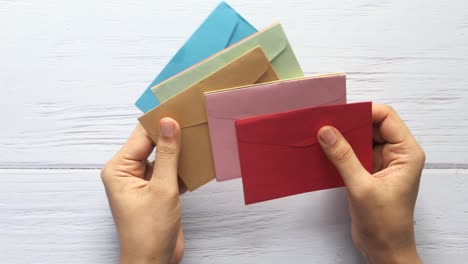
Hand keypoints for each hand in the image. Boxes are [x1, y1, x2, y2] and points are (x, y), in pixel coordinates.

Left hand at [101, 118, 184, 263]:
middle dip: (172, 135)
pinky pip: (169, 171)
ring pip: (163, 157)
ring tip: (199, 138)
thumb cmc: (148, 233)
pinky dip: (183, 168)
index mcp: (119, 169)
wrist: (153, 262)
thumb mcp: (162, 188)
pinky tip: (198, 161)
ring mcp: (143, 182)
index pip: (141, 136)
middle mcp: (128, 173)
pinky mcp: (156, 191)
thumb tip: (168, 124)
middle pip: (151, 144)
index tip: (179, 108)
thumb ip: (167, 154)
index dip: (160, 122)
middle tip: (193, 121)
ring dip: (180, 152)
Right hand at [317, 103, 424, 263]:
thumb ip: (343, 157)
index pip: (386, 118)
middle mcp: (396, 154)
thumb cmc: (385, 224)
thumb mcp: (362, 187)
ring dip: (343, 137)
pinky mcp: (368, 172)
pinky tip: (324, 150)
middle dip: (350, 123)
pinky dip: (339, 150)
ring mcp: (381, 163)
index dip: (364, 111)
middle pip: (372, 125)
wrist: (384, 249)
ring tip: (322, 134)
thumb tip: (327, 132)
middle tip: (326, 121)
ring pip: (361, 139)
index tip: (340, 113)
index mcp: (406, 153)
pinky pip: (353, 153)